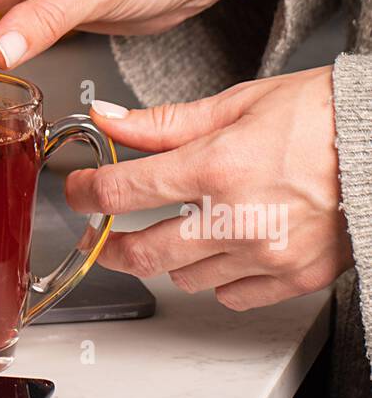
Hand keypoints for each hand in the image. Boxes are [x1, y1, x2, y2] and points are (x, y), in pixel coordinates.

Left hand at [71, 66, 351, 309]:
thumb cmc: (321, 116)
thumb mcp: (236, 102)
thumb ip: (163, 122)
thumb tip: (107, 118)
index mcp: (216, 166)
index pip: (122, 191)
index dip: (84, 193)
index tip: (76, 192)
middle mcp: (237, 218)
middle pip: (142, 251)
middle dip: (108, 244)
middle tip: (101, 234)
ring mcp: (266, 255)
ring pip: (184, 277)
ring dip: (170, 256)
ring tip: (180, 229)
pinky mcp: (294, 278)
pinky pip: (231, 295)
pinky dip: (218, 276)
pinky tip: (225, 248)